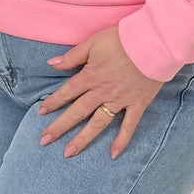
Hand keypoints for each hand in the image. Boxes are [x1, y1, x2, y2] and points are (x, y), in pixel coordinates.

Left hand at [37, 24, 164, 158]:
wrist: (153, 42)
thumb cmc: (123, 39)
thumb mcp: (93, 42)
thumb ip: (73, 56)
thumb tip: (52, 63)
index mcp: (90, 76)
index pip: (67, 92)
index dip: (53, 102)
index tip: (41, 113)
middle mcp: (102, 92)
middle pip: (77, 112)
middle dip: (59, 127)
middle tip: (44, 141)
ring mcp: (120, 101)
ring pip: (98, 123)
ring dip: (82, 139)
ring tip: (68, 153)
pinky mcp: (137, 104)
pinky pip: (128, 126)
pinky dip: (122, 140)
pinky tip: (113, 154)